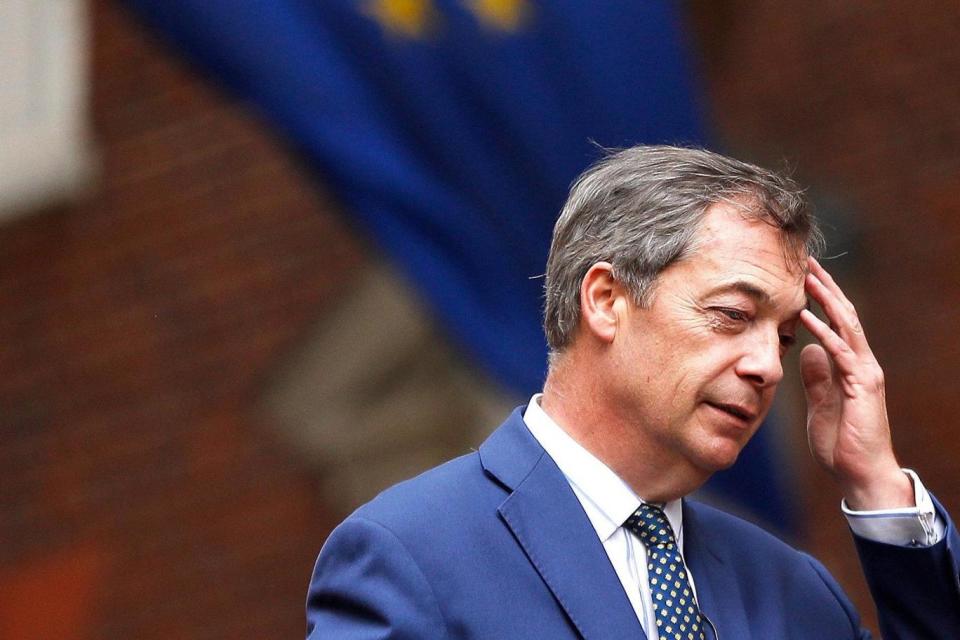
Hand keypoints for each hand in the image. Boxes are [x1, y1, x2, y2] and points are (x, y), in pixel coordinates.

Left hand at [799, 257, 913, 509]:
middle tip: (806, 262)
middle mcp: (862, 364)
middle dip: (826, 287)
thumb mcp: (820, 405)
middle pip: (844, 315)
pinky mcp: (862, 386)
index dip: (822, 298)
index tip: (803, 276)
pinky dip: (823, 331)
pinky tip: (806, 315)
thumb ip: (816, 379)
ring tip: (807, 276)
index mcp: (851, 367)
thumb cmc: (842, 444)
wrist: (861, 475)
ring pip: (846, 325)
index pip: (837, 323)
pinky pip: (841, 352)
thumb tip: (807, 351)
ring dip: (826, 299)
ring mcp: (865, 373)